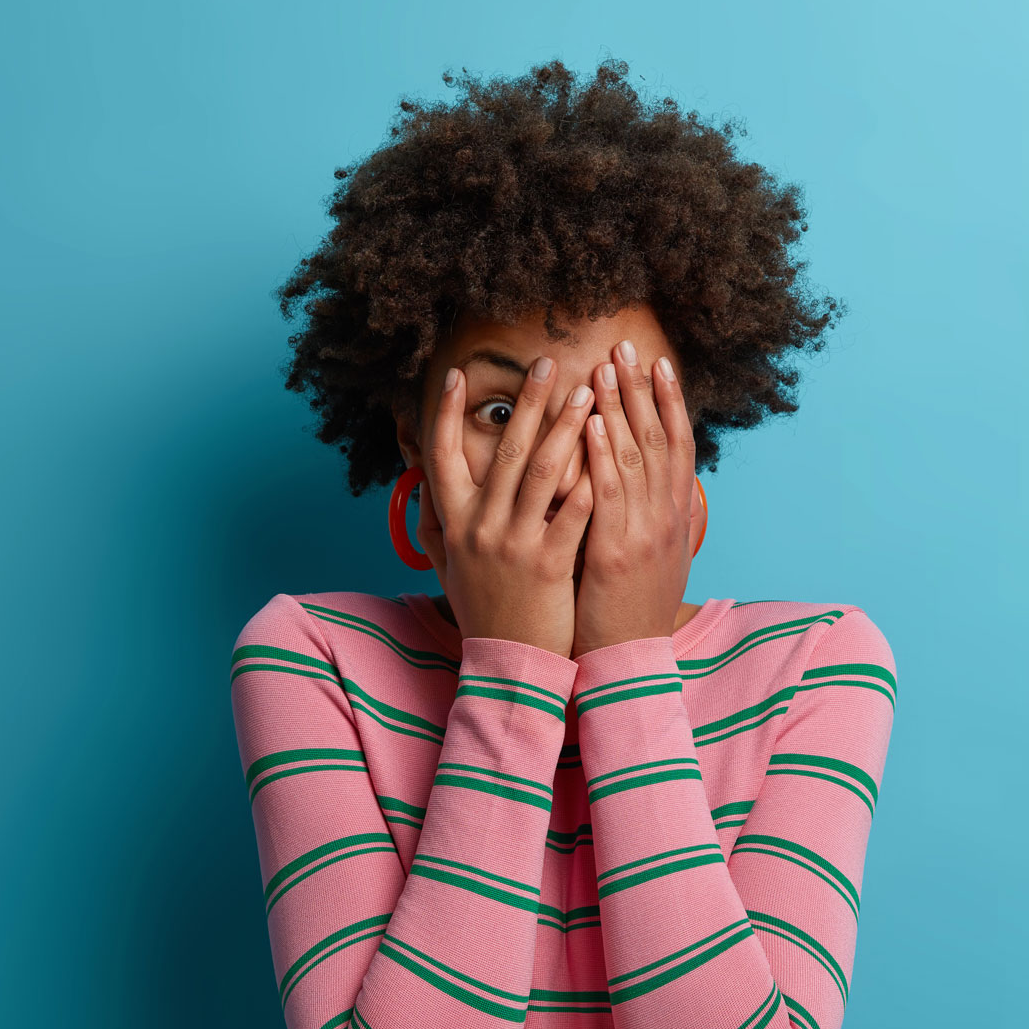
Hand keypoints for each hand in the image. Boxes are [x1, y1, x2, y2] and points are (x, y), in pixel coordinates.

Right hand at [414, 359, 596, 658]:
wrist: (507, 666)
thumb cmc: (482, 611)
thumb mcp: (448, 568)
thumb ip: (434, 526)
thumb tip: (422, 487)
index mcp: (453, 523)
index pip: (441, 455)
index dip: (443, 413)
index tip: (455, 375)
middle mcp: (479, 527)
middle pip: (502, 452)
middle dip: (527, 403)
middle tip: (548, 362)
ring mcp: (513, 545)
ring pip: (539, 474)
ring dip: (565, 428)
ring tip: (588, 391)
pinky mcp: (548, 565)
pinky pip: (571, 514)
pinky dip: (588, 480)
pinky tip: (607, 450)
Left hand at [571, 340, 696, 657]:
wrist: (630, 665)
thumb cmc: (631, 612)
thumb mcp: (654, 560)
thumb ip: (651, 518)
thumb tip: (649, 486)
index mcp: (675, 518)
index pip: (678, 447)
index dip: (671, 402)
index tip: (659, 364)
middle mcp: (667, 519)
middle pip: (658, 440)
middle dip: (642, 390)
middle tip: (626, 346)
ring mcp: (645, 533)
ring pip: (635, 457)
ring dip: (620, 407)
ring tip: (606, 366)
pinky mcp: (618, 552)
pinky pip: (607, 493)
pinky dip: (599, 453)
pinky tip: (587, 421)